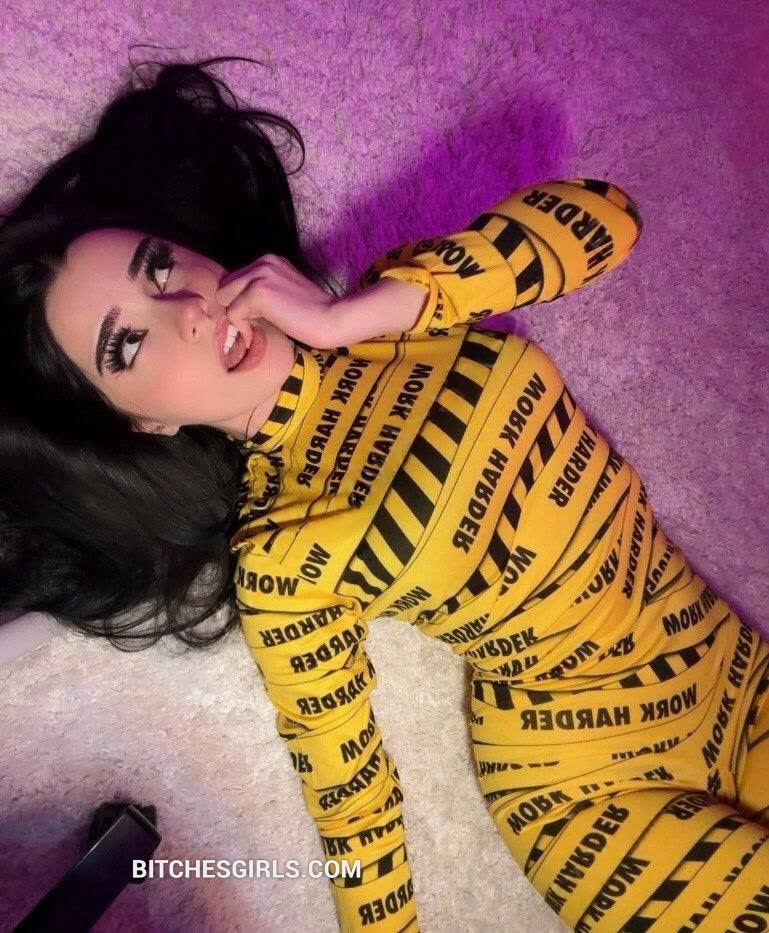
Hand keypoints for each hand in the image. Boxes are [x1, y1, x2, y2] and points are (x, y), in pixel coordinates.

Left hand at [215, 253, 340, 348]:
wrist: (332, 318)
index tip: (255, 318)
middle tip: (254, 322)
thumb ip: (262, 290)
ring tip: (256, 327)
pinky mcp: (258, 292)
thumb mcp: (283, 292)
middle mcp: (262, 262)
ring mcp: (259, 275)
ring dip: (237, 316)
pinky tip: (255, 335)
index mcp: (269, 260)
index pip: (234, 279)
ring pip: (224, 297)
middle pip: (224, 286)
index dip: (240, 300)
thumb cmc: (312, 313)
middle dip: (235, 306)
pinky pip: (232, 313)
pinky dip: (242, 328)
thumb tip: (235, 305)